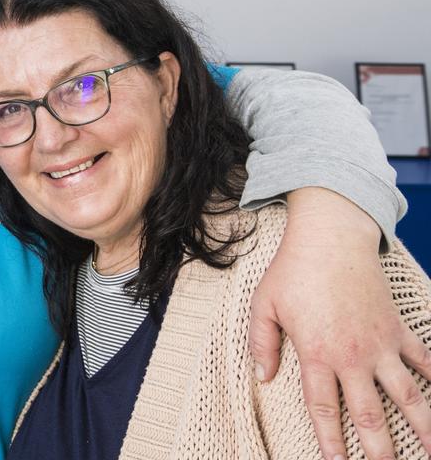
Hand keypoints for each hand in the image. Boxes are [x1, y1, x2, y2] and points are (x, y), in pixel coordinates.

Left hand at [249, 188, 430, 459]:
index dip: (330, 440)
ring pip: (408, 395)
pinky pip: (424, 360)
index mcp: (317, 354)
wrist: (332, 238)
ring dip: (424, 426)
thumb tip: (262, 378)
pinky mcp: (399, 329)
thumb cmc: (292, 271)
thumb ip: (261, 344)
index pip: (324, 408)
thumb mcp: (263, 305)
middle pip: (369, 413)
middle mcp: (353, 356)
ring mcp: (381, 344)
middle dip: (380, 449)